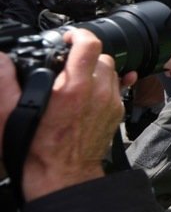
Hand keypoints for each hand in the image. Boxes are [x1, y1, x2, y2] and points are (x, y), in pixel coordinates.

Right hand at [0, 29, 130, 201]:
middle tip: (68, 64)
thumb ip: (7, 83)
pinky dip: (105, 85)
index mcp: (73, 89)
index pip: (88, 45)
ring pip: (111, 71)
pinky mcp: (115, 113)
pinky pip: (116, 88)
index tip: (69, 38)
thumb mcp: (12, 115)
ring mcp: (109, 103)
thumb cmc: (38, 149)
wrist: (61, 176)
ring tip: (77, 80)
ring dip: (96, 70)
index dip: (79, 35)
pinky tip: (90, 91)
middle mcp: (97, 93)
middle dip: (85, 56)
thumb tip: (1, 60)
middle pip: (101, 56)